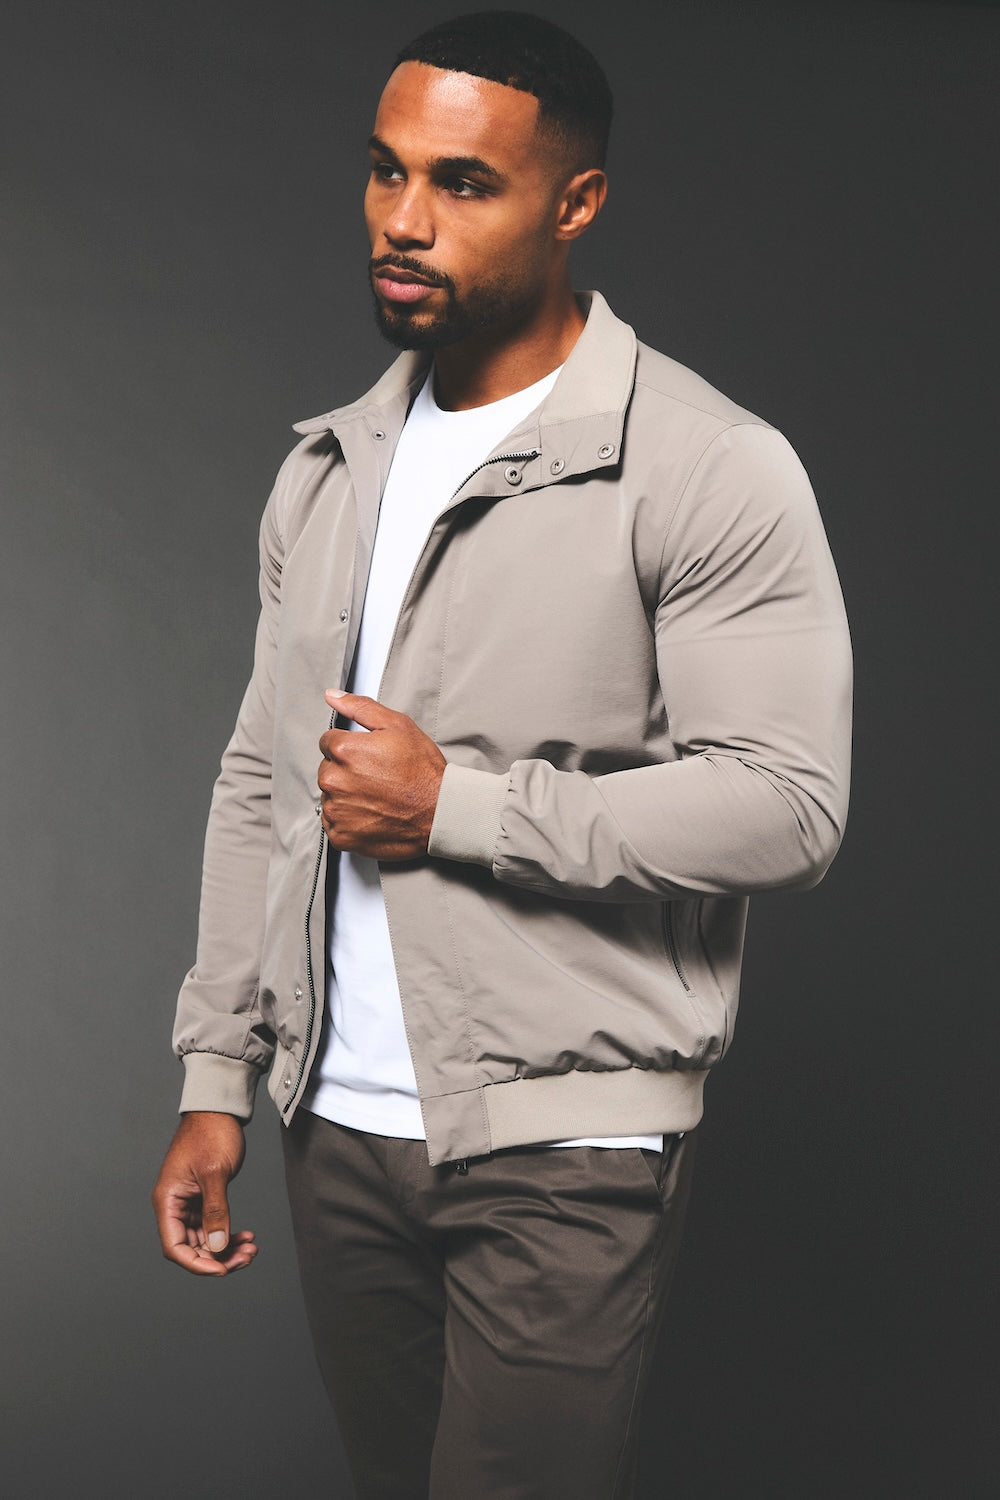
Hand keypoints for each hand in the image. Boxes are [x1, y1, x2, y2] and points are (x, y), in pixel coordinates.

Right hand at [152, 1112, 256, 1275]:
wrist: (219, 1109)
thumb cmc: (211, 1133)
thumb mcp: (215, 1173)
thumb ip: (215, 1211)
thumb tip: (216, 1247)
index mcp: (167, 1200)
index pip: (174, 1246)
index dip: (196, 1264)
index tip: (222, 1269)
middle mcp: (174, 1205)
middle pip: (191, 1247)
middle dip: (218, 1257)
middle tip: (247, 1257)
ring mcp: (189, 1203)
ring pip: (204, 1240)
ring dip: (226, 1248)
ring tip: (252, 1249)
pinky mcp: (203, 1198)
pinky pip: (212, 1226)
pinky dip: (228, 1234)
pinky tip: (247, 1237)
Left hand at [318, 690, 445, 860]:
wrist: (441, 813)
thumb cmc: (423, 771)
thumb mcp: (398, 726)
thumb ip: (360, 708)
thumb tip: (332, 697)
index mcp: (344, 750)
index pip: (328, 742)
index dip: (350, 747)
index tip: (369, 757)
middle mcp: (334, 781)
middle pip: (327, 769)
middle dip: (346, 771)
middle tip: (377, 777)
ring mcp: (336, 810)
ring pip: (330, 796)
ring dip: (347, 795)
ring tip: (377, 797)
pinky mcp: (341, 835)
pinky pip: (334, 822)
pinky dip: (349, 819)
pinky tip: (372, 814)